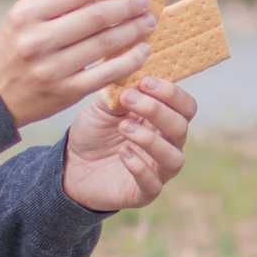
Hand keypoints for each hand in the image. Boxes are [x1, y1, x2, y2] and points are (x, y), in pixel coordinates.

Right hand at [0, 0, 155, 125]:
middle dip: (127, 5)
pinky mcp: (65, 92)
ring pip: (105, 43)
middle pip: (96, 16)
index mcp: (27, 13)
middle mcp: (37, 40)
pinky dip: (130, 60)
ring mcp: (52, 68)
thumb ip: (60, 3)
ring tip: (148, 22)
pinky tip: (143, 50)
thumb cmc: (15, 48)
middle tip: (144, 2)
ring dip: (133, 30)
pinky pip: (107, 73)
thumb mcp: (25, 19)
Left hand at [62, 77, 192, 213]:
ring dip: (151, 139)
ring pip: (174, 158)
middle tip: (129, 99)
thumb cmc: (94, 131)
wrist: (71, 165)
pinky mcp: (143, 193)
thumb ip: (121, 87)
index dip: (171, 93)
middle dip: (157, 110)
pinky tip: (123, 153)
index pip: (185, 106)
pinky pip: (153, 185)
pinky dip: (140, 168)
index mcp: (162, 120)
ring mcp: (158, 170)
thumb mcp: (103, 104)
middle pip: (181, 128)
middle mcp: (167, 145)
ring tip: (123, 127)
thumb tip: (134, 63)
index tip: (145, 81)